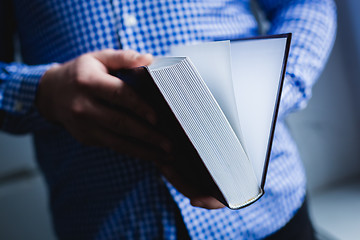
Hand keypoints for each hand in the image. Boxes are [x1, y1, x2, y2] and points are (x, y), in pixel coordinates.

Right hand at [36, 49, 224, 208]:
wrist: (52, 93)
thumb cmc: (82, 72)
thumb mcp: (99, 58)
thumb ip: (124, 57)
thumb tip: (150, 59)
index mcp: (87, 82)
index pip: (118, 94)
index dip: (139, 106)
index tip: (158, 117)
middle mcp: (83, 106)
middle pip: (120, 123)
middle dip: (147, 135)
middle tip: (169, 144)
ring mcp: (84, 126)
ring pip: (117, 141)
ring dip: (143, 150)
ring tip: (165, 156)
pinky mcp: (87, 138)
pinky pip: (113, 146)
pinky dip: (133, 151)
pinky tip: (151, 154)